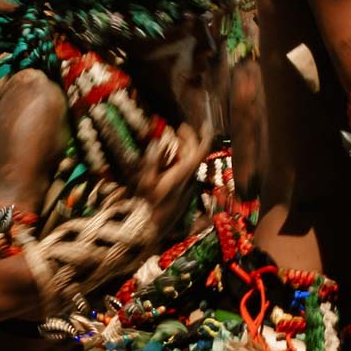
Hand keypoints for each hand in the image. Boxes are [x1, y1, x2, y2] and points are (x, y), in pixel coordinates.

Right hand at [134, 122, 211, 237]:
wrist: (156, 225)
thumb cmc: (150, 204)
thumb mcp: (147, 180)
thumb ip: (153, 160)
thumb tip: (157, 143)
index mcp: (184, 172)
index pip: (200, 150)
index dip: (203, 136)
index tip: (203, 125)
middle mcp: (191, 176)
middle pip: (195, 153)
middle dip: (189, 138)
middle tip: (179, 129)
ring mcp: (189, 182)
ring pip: (191, 160)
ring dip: (184, 148)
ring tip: (173, 140)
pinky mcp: (186, 188)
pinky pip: (187, 168)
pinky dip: (180, 159)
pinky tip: (169, 158)